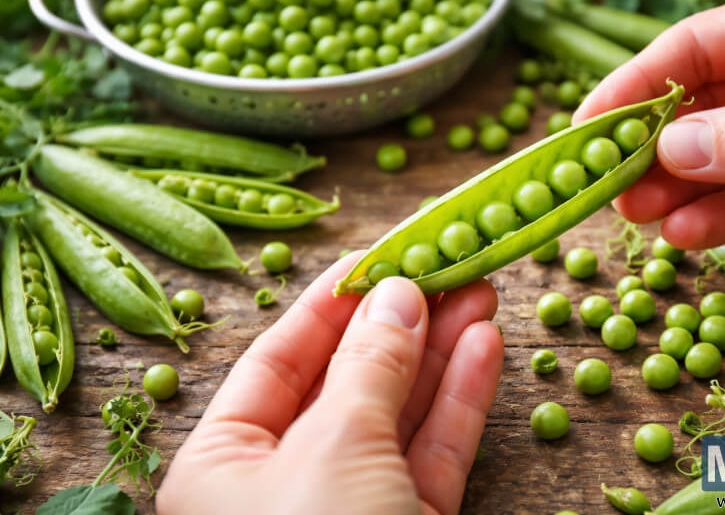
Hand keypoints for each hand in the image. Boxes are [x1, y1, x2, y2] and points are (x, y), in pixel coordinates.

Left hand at [156, 253, 501, 514]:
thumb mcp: (335, 451)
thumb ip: (368, 368)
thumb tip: (395, 294)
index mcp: (224, 462)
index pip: (281, 355)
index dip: (335, 299)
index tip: (383, 250)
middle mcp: (282, 483)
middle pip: (349, 378)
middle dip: (402, 319)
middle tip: (447, 261)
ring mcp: (351, 508)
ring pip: (400, 413)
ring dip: (442, 350)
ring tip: (480, 288)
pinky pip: (433, 455)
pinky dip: (460, 401)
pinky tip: (484, 347)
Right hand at [574, 0, 724, 260]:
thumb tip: (671, 149)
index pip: (704, 43)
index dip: (639, 81)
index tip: (588, 120)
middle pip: (707, 105)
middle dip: (655, 144)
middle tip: (606, 178)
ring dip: (678, 188)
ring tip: (634, 212)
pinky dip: (724, 219)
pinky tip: (683, 233)